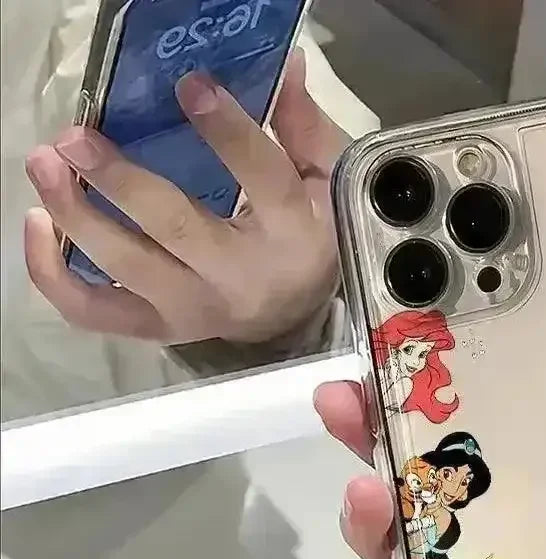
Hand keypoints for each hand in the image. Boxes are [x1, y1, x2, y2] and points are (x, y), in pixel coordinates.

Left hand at [24, 51, 345, 344]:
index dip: (226, 132)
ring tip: (44, 165)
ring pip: (126, 269)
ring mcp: (192, 308)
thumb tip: (283, 62)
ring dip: (77, 217)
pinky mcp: (158, 327)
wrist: (291, 315)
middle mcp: (239, 278)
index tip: (189, 85)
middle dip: (120, 181)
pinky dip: (54, 276)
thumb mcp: (323, 183)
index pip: (262, 179)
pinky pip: (97, 313)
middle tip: (74, 138)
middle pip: (176, 229)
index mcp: (290, 235)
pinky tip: (39, 225)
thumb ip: (302, 127)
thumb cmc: (306, 240)